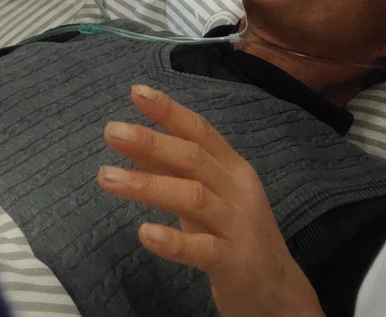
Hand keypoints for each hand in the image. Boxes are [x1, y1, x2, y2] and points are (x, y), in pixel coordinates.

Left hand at [98, 85, 325, 316]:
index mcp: (233, 170)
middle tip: (112, 131)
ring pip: (193, 197)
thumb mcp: (206, 199)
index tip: (136, 92)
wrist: (278, 292)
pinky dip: (174, 240)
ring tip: (107, 177)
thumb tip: (133, 143)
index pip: (201, 132)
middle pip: (194, 158)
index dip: (170, 111)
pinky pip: (203, 249)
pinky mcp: (235, 263)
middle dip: (152, 141)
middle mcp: (238, 191)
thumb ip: (173, 172)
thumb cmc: (235, 238)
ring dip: (148, 185)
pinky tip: (144, 233)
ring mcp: (238, 227)